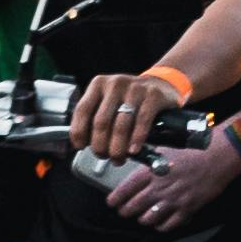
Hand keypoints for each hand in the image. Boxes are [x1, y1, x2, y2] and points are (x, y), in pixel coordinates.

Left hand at [68, 65, 216, 168]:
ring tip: (118, 158)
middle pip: (101, 122)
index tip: (80, 146)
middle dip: (100, 145)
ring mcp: (135, 89)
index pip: (82, 110)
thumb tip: (84, 143)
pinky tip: (133, 150)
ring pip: (121, 125)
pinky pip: (142, 122)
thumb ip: (96, 117)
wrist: (161, 85)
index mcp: (99, 84)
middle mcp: (115, 84)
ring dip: (117, 148)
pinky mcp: (153, 96)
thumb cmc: (130, 99)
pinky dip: (136, 139)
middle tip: (103, 156)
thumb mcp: (109, 101)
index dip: (79, 132)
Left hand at [96, 124, 240, 232]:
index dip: (115, 199)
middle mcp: (159, 188)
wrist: (218, 155)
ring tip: (141, 217)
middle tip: (124, 211)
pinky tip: (159, 223)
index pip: (125, 190)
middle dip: (125, 211)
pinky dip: (161, 226)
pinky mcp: (187, 209)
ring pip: (148, 219)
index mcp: (152, 171)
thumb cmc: (192, 149)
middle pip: (133, 207)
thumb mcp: (165, 149)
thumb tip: (133, 163)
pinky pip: (168, 225)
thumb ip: (148, 160)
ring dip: (142, 219)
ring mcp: (173, 200)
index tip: (111, 203)